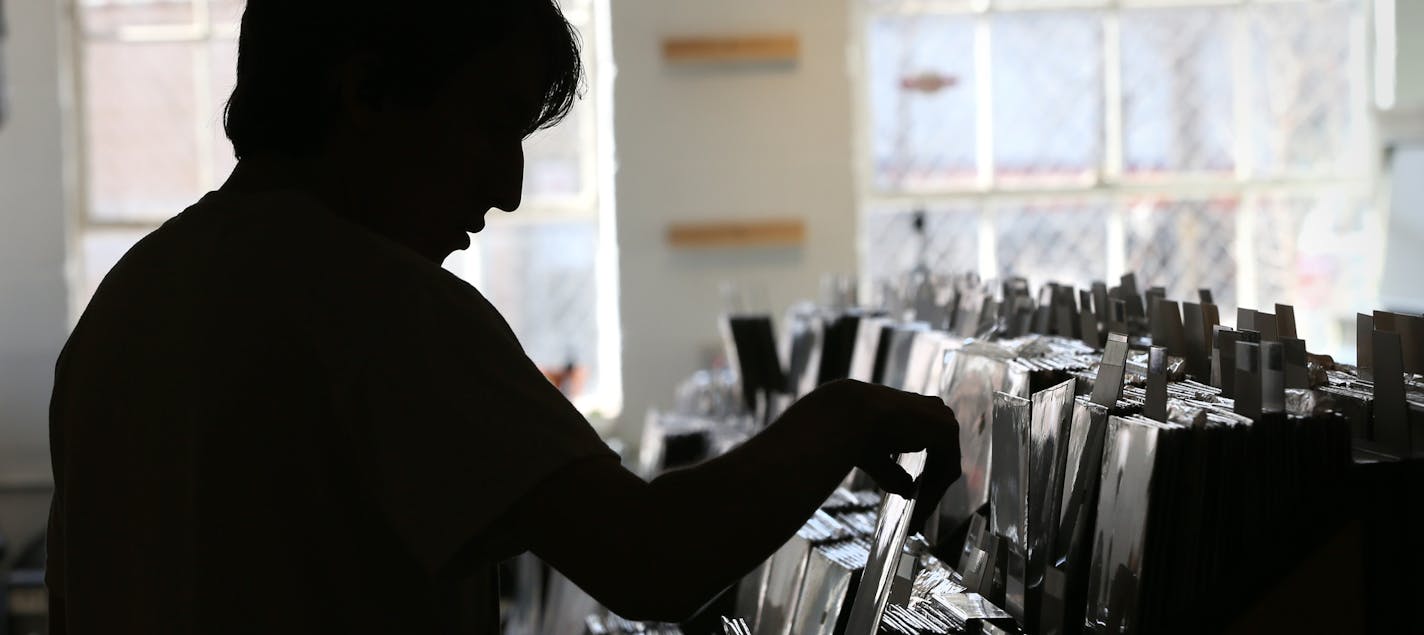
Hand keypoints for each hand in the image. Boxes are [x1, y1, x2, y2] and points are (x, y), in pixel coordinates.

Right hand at [791, 379, 960, 528]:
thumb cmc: (855, 432)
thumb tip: (909, 491)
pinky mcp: (947, 431)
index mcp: (917, 410)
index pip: (929, 451)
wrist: (848, 417)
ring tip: (914, 523)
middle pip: (940, 461)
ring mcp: (943, 418)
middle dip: (929, 492)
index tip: (913, 503)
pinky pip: (947, 471)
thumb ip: (896, 473)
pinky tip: (917, 511)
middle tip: (916, 520)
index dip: (923, 479)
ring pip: (944, 468)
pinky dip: (933, 494)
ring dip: (930, 497)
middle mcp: (934, 411)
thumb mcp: (878, 458)